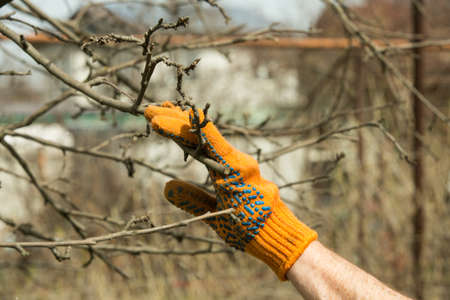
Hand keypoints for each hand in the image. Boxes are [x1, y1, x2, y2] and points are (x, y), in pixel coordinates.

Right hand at [144, 101, 316, 279]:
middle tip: (150, 111)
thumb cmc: (250, 228)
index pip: (202, 138)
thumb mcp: (217, 217)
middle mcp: (237, 159)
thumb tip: (167, 186)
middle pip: (204, 133)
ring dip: (185, 126)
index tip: (154, 119)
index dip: (177, 127)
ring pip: (209, 138)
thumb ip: (193, 201)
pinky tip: (185, 134)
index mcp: (233, 168)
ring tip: (162, 114)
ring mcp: (239, 162)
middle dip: (176, 120)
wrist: (278, 233)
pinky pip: (215, 148)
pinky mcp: (238, 168)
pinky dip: (197, 138)